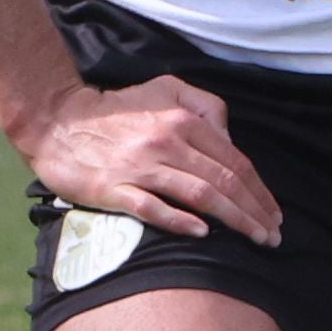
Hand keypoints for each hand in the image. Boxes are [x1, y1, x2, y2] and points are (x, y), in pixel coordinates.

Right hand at [16, 75, 283, 247]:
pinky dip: (180, 221)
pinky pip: (152, 208)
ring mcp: (139, 167)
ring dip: (233, 221)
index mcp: (183, 121)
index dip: (259, 191)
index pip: (234, 161)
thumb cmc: (118, 109)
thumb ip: (204, 107)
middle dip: (254, 212)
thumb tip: (230, 140)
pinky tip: (203, 233)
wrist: (58, 121)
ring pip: (198, 196)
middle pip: (223, 182)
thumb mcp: (167, 90)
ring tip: (254, 240)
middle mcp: (166, 143)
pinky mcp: (112, 189)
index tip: (274, 214)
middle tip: (273, 236)